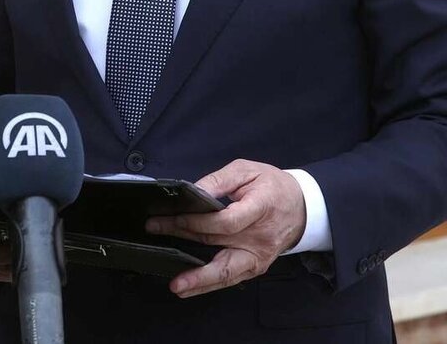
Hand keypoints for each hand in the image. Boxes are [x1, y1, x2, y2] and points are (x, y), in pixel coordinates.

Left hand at [145, 159, 306, 297]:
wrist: (302, 208)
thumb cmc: (273, 186)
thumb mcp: (247, 171)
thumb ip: (219, 179)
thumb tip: (194, 190)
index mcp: (260, 208)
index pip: (226, 221)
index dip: (198, 221)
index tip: (174, 216)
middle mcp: (260, 238)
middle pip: (217, 242)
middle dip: (182, 236)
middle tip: (155, 230)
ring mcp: (259, 256)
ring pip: (226, 271)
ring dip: (199, 280)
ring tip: (177, 285)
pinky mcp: (256, 266)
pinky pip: (231, 278)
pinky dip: (210, 284)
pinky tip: (192, 287)